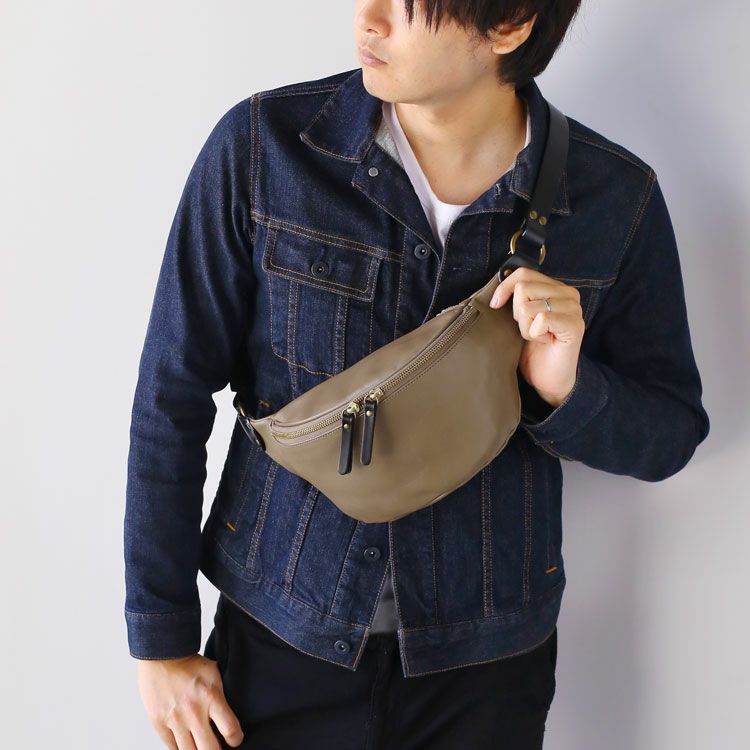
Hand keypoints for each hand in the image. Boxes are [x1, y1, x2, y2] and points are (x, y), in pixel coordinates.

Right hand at [136, 653, 243, 749]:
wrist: (162, 655)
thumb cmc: (190, 664)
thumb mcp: (214, 674)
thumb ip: (221, 696)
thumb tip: (231, 715)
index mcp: (211, 696)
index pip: (230, 730)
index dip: (236, 739)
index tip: (235, 739)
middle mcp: (193, 711)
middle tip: (218, 745)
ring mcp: (174, 719)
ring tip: (202, 745)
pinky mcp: (158, 723)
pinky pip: (171, 747)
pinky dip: (181, 747)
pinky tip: (187, 742)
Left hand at [490, 266, 584, 407]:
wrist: (550, 379)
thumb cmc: (534, 350)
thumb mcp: (521, 318)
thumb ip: (517, 297)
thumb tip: (496, 283)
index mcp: (556, 288)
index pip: (523, 273)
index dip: (504, 287)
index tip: (495, 305)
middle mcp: (568, 294)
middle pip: (523, 288)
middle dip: (517, 313)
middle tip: (529, 329)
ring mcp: (573, 308)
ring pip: (528, 306)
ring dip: (526, 327)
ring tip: (538, 337)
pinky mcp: (574, 325)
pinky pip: (540, 319)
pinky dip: (535, 334)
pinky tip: (545, 341)